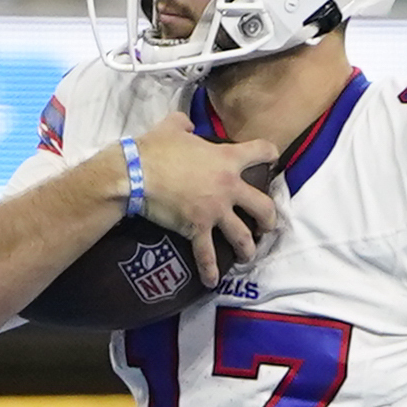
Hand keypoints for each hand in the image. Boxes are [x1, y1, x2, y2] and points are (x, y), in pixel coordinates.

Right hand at [131, 113, 279, 273]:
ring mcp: (215, 210)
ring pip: (243, 236)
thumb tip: (186, 125)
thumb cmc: (153, 149)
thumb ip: (184, 124)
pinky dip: (210, 271)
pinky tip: (213, 281)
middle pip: (264, 206)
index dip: (270, 155)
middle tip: (264, 224)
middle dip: (268, 218)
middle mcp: (228, 186)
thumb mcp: (171, 127)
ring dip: (248, 248)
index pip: (263, 152)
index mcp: (227, 158)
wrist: (135, 173)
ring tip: (247, 255)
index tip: (271, 161)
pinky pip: (208, 254)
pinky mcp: (197, 228)